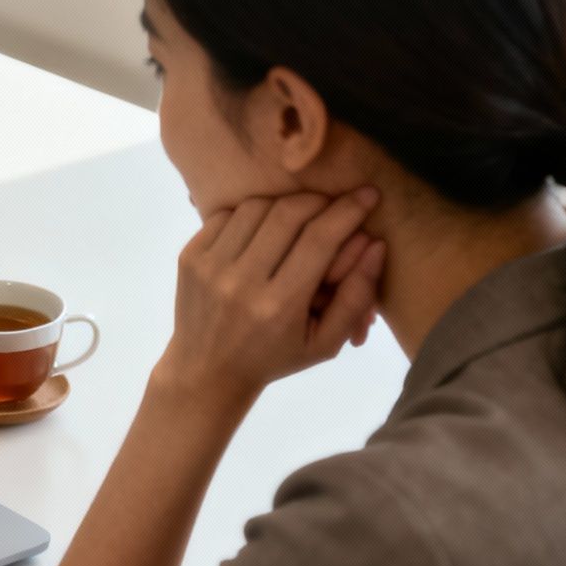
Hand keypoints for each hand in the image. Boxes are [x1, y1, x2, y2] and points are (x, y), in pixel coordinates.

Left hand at [157, 187, 386, 403]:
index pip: (319, 240)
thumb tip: (375, 245)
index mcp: (278, 306)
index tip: (368, 195)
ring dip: (286, 204)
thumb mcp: (325, 342)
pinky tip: (264, 230)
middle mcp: (240, 282)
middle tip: (334, 205)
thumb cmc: (274, 357)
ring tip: (301, 217)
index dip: (348, 211)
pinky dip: (252, 213)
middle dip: (319, 200)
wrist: (206, 371)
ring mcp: (210, 267)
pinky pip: (228, 214)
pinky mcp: (190, 257)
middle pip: (288, 214)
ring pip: (257, 207)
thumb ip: (356, 296)